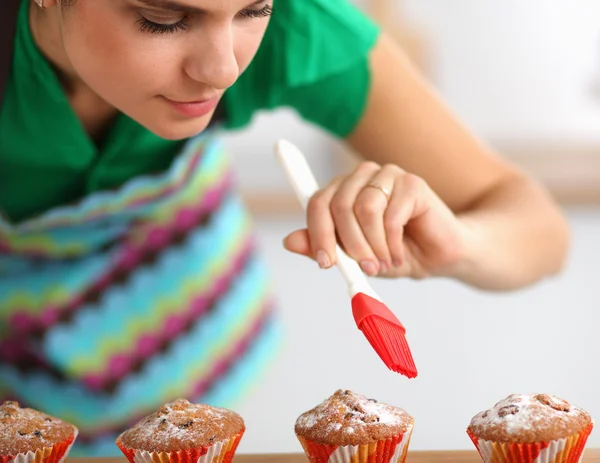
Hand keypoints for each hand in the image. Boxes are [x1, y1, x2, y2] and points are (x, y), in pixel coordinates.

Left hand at [283, 161, 468, 278]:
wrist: (438, 255)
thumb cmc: (394, 253)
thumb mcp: (355, 258)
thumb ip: (325, 248)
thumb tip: (288, 241)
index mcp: (342, 191)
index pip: (317, 202)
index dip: (317, 233)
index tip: (327, 263)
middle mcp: (361, 177)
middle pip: (339, 204)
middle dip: (349, 244)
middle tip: (364, 269)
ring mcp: (387, 175)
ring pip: (365, 208)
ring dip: (373, 244)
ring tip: (384, 263)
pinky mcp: (412, 182)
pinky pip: (392, 214)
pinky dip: (393, 243)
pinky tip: (399, 255)